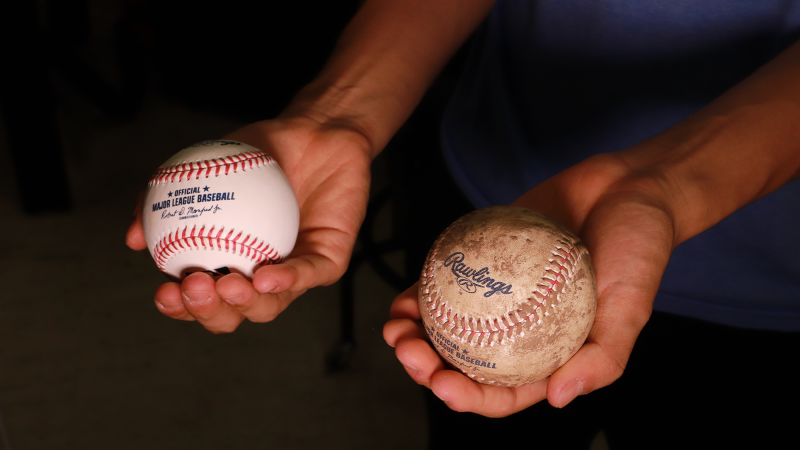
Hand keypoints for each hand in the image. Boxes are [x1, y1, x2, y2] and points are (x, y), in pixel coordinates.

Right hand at [127, 115, 372, 332]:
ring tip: (226, 285)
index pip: (200, 300)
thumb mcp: (205, 166)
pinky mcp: (328, 263)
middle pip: (232, 315)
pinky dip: (286, 280)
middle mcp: (260, 277)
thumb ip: (167, 197)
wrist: (316, 131)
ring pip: (269, 306)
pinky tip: (265, 275)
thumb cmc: (260, 153)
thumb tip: (132, 238)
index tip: (163, 292)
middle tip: (194, 288)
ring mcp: (295, 273)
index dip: (180, 307)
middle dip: (208, 312)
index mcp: (229, 264)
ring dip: (245, 303)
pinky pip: (307, 276)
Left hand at [383, 153, 674, 416]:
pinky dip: (424, 290)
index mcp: (549, 357)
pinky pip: (448, 280)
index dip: (468, 398)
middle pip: (464, 363)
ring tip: (395, 326)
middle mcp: (518, 333)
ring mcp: (497, 298)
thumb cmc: (639, 250)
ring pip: (447, 326)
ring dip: (415, 333)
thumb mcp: (631, 307)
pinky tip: (406, 293)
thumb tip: (558, 397)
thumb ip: (603, 357)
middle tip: (408, 351)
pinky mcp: (484, 261)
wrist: (628, 188)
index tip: (442, 385)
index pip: (503, 393)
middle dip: (428, 368)